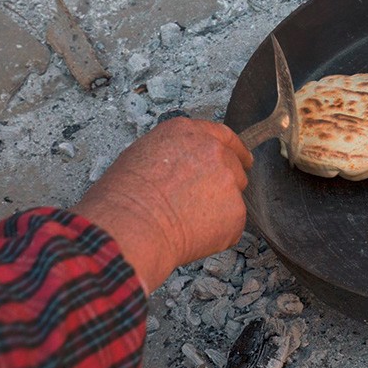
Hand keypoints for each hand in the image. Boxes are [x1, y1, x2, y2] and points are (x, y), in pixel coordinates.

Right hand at [73, 118, 254, 294]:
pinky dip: (218, 233)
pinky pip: (232, 224)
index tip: (243, 160)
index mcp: (188, 133)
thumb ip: (175, 155)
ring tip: (186, 220)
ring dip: (219, 208)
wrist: (131, 226)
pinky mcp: (236, 209)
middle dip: (223, 184)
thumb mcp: (142, 156)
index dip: (234, 150)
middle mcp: (213, 151)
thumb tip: (185, 168)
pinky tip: (192, 235)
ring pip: (233, 196)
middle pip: (234, 166)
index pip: (223, 136)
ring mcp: (228, 179)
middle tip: (202, 204)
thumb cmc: (124, 198)